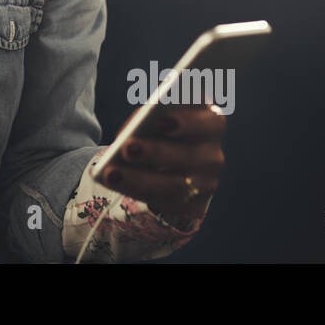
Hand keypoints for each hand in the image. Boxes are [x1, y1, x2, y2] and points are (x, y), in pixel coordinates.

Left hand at [98, 103, 225, 229]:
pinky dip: (134, 190)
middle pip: (190, 156)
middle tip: (128, 147)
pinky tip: (112, 181)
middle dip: (156, 152)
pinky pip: (163, 202)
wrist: (166, 164)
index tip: (162, 119)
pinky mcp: (192, 206)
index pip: (212, 121)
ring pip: (175, 185)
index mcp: (212, 123)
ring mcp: (206, 184)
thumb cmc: (159, 130)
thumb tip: (132, 133)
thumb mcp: (155, 119)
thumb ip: (150, 119)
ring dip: (139, 179)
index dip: (189, 121)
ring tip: (111, 172)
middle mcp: (213, 155)